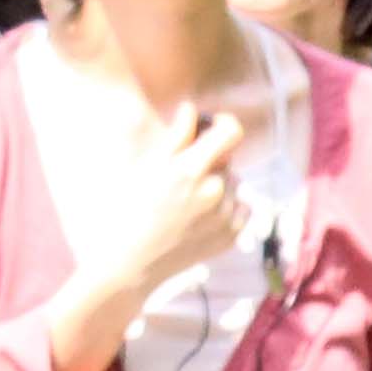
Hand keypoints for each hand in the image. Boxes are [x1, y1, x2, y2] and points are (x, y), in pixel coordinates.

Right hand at [84, 94, 254, 315]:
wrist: (131, 262)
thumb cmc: (132, 209)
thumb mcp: (149, 166)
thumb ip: (177, 135)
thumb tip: (193, 107)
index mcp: (191, 170)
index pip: (231, 131)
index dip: (222, 125)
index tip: (210, 129)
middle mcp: (215, 192)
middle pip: (227, 160)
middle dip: (210, 162)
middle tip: (182, 178)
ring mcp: (226, 217)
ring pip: (233, 185)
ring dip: (217, 186)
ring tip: (186, 203)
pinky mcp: (231, 236)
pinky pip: (240, 209)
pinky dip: (226, 208)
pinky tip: (198, 217)